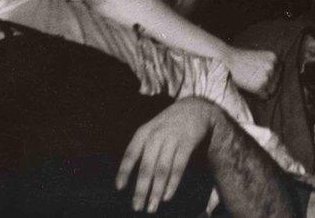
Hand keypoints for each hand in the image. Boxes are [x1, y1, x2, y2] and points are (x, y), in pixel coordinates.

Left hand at [116, 98, 216, 212]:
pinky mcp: (187, 142)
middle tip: (137, 207)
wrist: (195, 107)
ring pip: (162, 169)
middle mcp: (157, 134)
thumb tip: (131, 177)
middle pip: (147, 166)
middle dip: (141, 188)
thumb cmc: (168, 124)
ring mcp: (173, 138)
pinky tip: (167, 196)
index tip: (119, 188)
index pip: (131, 153)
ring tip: (152, 207)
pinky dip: (173, 183)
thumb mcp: (152, 129)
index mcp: (144, 132)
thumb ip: (143, 148)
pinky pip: (178, 166)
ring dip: (156, 190)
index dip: (124, 170)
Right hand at [228, 46, 280, 96]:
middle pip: (277, 82)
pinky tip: (251, 88)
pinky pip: (265, 96)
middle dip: (269, 84)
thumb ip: (269, 65)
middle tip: (256, 81)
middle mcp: (272, 66)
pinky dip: (259, 95)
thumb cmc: (242, 60)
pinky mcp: (260, 86)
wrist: (228, 60)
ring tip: (253, 84)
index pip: (279, 72)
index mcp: (274, 57)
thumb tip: (277, 78)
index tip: (262, 77)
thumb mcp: (260, 57)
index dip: (272, 76)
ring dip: (264, 90)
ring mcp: (267, 76)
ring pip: (272, 90)